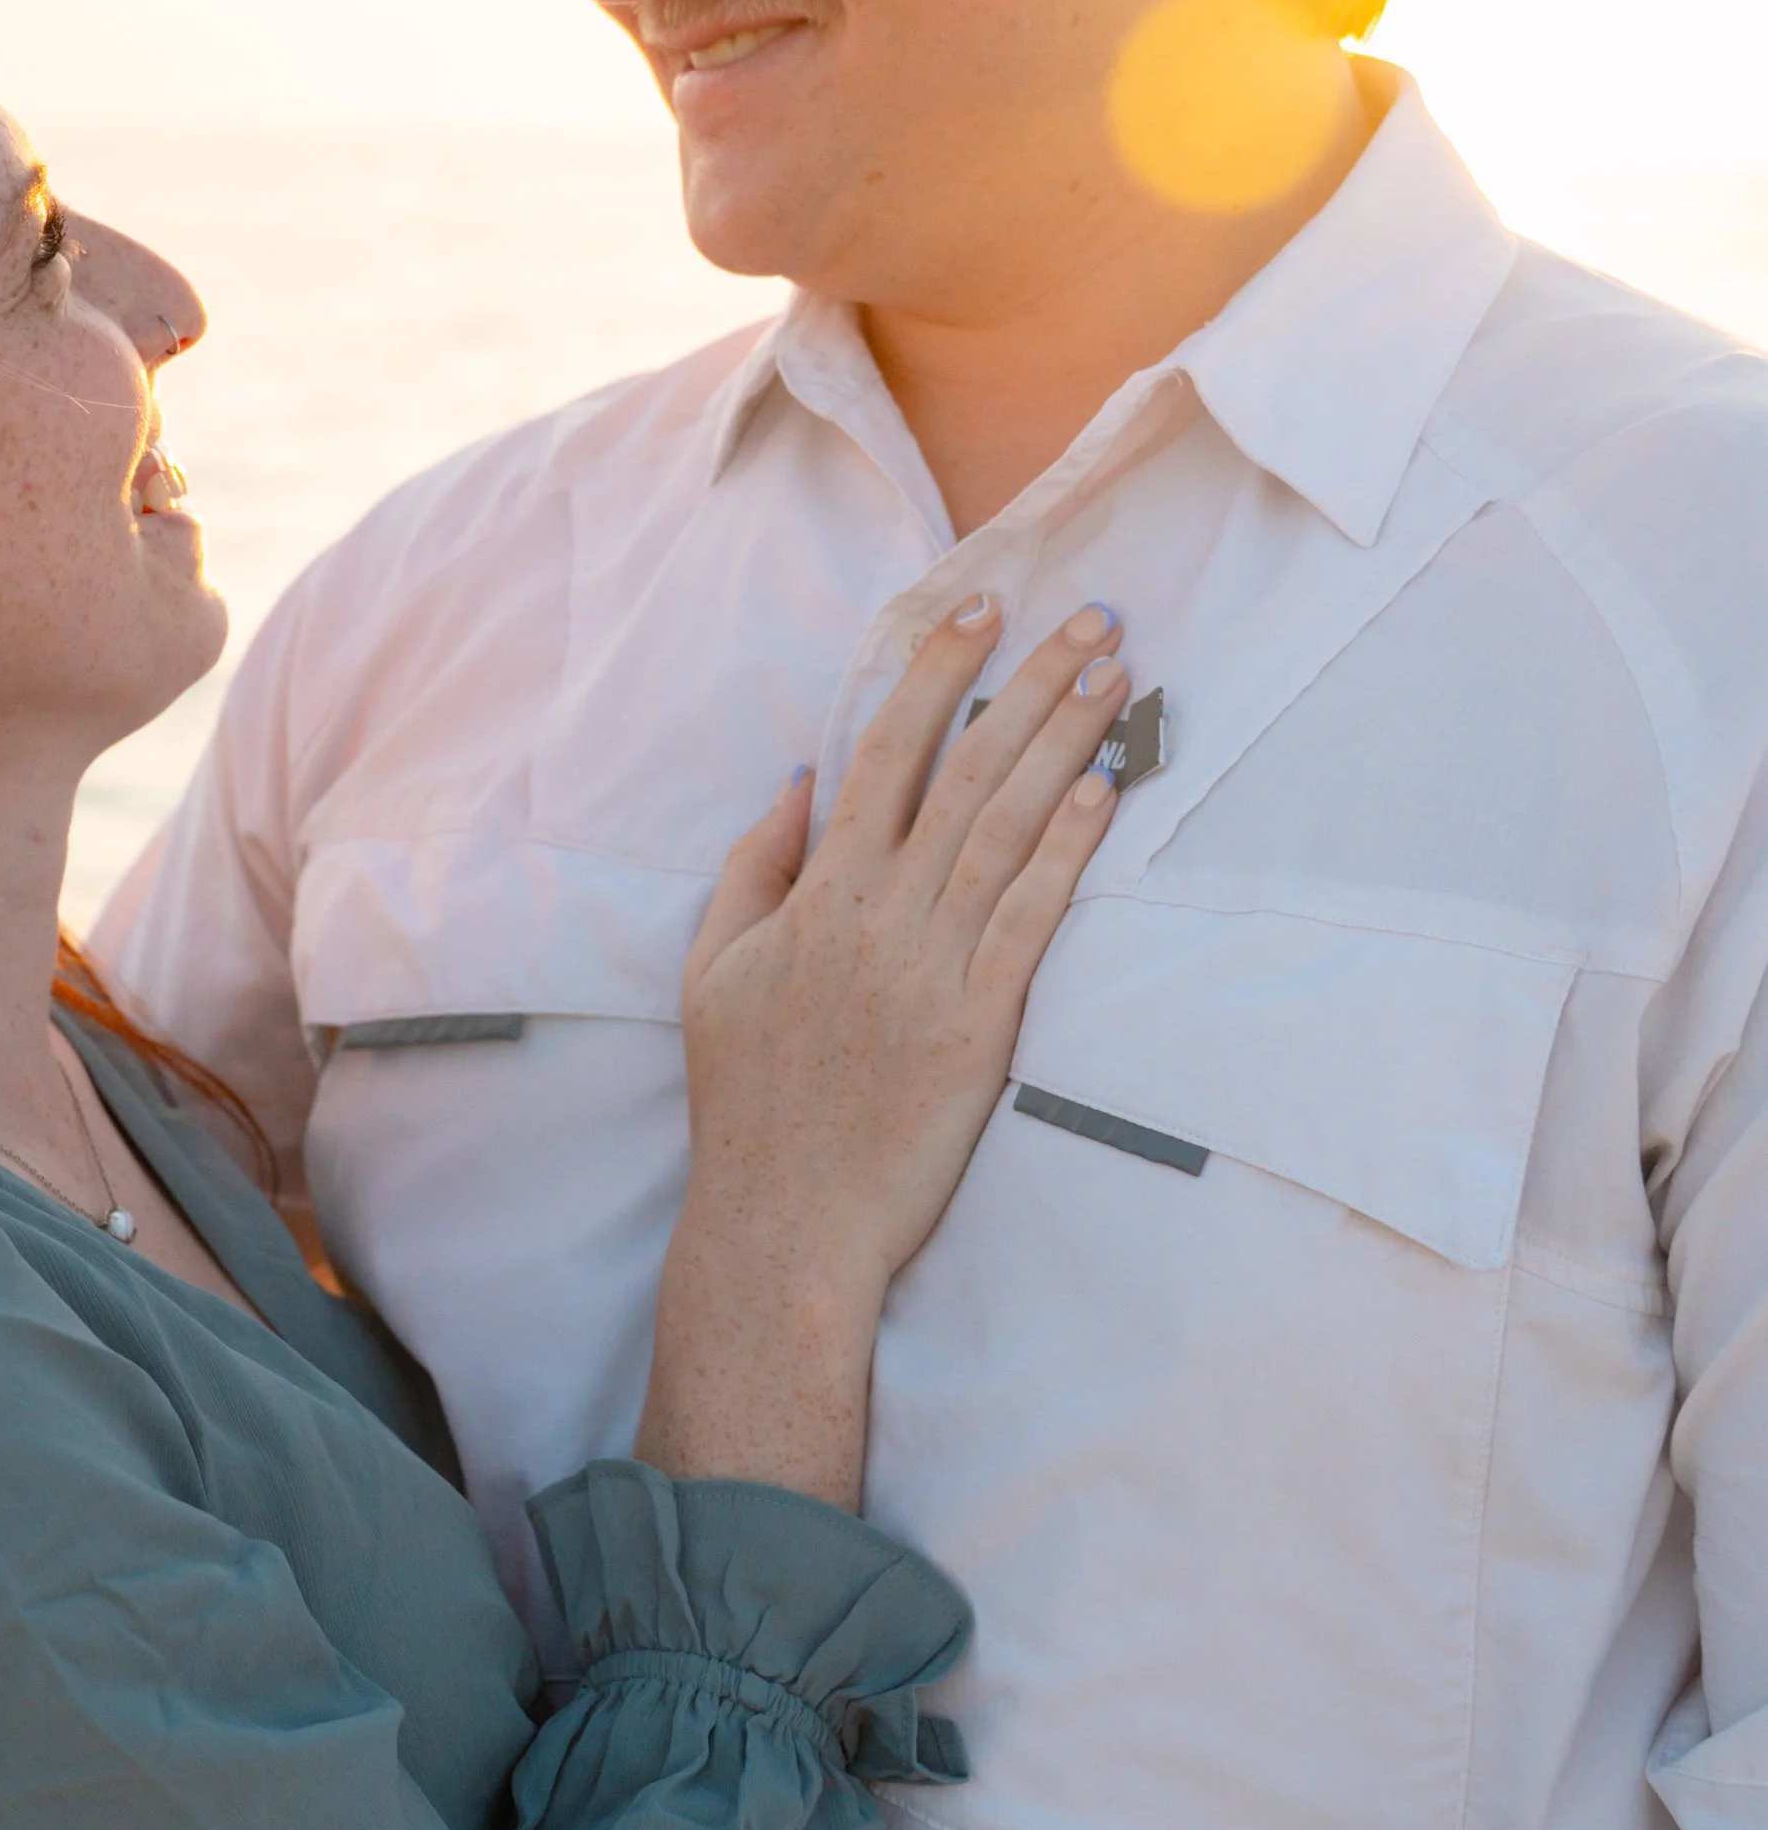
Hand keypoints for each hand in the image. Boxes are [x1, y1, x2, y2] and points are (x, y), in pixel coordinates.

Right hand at [639, 598, 1126, 1503]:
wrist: (781, 1221)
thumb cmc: (747, 1100)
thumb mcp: (712, 970)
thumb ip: (754, 869)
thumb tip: (803, 782)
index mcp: (817, 893)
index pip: (885, 752)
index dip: (935, 672)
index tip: (979, 608)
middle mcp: (877, 914)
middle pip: (964, 771)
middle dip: (1030, 683)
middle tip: (1090, 616)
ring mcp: (929, 967)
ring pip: (1005, 828)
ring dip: (1066, 743)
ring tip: (1116, 676)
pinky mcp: (978, 1025)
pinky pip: (1031, 919)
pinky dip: (1070, 850)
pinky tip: (1108, 791)